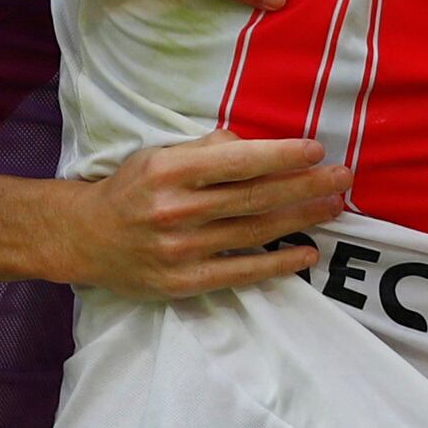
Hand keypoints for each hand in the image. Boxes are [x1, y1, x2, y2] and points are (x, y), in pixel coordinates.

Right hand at [56, 137, 348, 296]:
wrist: (85, 238)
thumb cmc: (130, 189)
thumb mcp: (158, 155)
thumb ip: (205, 150)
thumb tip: (253, 146)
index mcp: (171, 171)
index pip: (238, 161)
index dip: (281, 156)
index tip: (316, 150)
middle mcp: (176, 210)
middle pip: (255, 197)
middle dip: (305, 185)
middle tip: (342, 178)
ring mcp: (181, 249)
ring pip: (254, 232)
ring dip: (300, 219)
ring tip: (332, 207)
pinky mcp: (184, 281)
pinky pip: (241, 272)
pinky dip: (277, 264)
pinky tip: (306, 254)